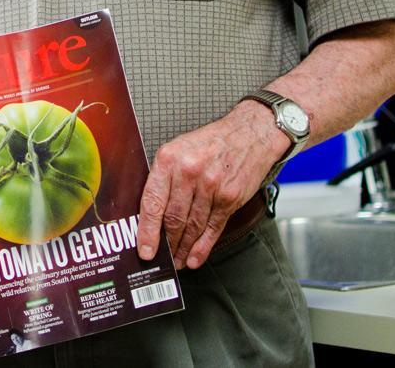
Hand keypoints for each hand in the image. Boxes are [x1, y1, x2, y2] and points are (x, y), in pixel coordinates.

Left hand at [136, 102, 284, 268]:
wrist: (250, 133)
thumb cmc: (210, 142)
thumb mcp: (178, 148)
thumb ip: (163, 176)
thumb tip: (148, 211)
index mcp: (169, 159)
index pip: (152, 201)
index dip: (147, 230)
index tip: (144, 249)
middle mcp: (189, 173)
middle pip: (173, 218)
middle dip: (166, 244)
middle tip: (161, 260)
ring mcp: (211, 186)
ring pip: (192, 226)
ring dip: (183, 248)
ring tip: (177, 261)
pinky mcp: (230, 198)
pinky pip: (213, 228)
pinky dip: (203, 247)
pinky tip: (195, 258)